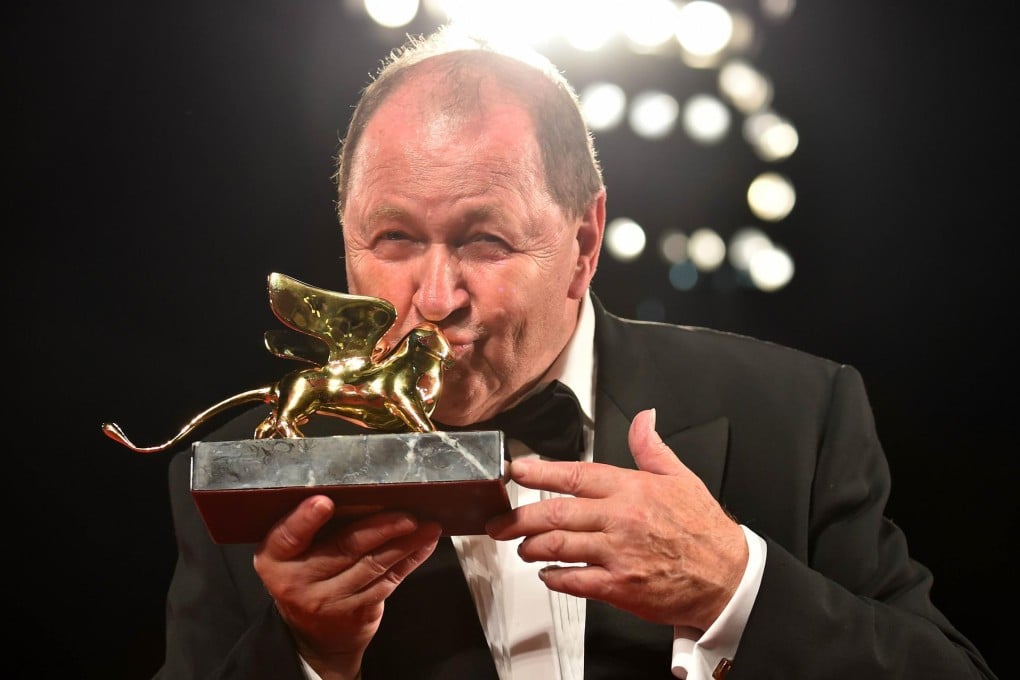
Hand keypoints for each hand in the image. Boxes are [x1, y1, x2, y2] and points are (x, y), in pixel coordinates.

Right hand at [253, 496, 441, 678]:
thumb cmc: (307, 573)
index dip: (305, 519)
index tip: (324, 502)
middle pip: (343, 548)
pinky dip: (410, 559)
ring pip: (372, 566)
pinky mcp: (357, 612)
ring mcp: (329, 600)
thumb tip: (365, 489)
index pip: (289, 536)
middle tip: (406, 515)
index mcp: (276, 557)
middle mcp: (298, 581)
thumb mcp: (294, 552)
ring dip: (404, 543)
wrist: (314, 635)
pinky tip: (425, 543)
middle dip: (380, 528)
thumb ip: (316, 526)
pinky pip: (389, 581)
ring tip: (427, 525)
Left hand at [486, 408, 746, 631]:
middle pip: (556, 512)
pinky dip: (554, 578)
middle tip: (500, 521)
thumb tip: (643, 419)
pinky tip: (547, 574)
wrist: (728, 577)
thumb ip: (651, 448)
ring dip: (532, 547)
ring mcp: (618, 554)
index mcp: (631, 489)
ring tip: (522, 547)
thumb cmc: (704, 530)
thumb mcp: (681, 477)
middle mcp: (620, 519)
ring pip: (559, 546)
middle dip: (520, 517)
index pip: (575, 474)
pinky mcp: (619, 587)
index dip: (539, 471)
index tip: (516, 470)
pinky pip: (575, 581)